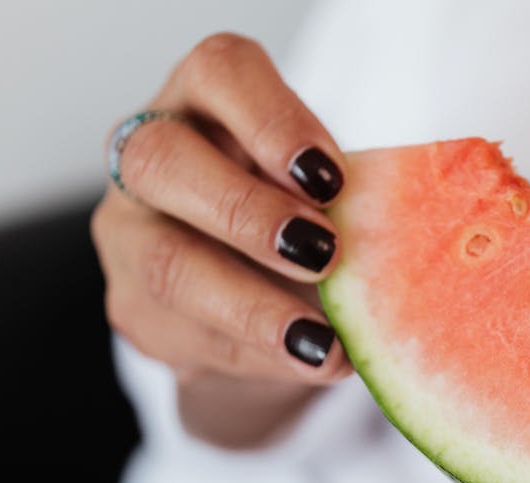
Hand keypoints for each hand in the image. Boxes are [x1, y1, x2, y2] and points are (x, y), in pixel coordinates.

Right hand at [92, 33, 351, 446]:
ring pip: (168, 264)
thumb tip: (401, 240)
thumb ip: (346, 200)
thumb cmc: (301, 215)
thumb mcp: (327, 193)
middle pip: (164, 161)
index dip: (273, 121)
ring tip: (324, 339)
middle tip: (324, 253)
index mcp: (204, 99)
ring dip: (253, 306)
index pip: (219, 74)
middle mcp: (147, 152)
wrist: (255, 300)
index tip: (331, 178)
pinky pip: (188, 336)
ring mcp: (128, 232)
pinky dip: (260, 355)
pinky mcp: (134, 308)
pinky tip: (314, 362)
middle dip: (248, 212)